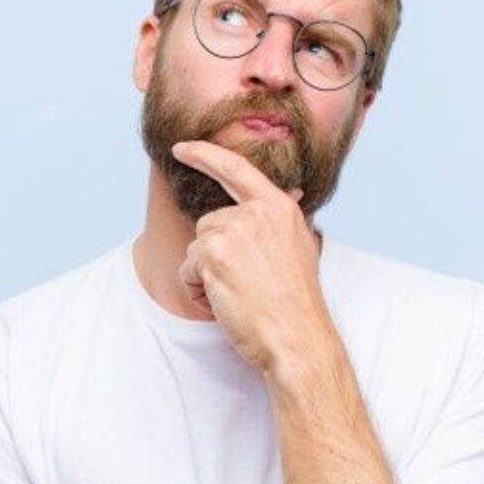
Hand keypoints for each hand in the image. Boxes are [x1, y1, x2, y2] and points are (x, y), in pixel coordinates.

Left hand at [171, 140, 331, 371]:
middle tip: (244, 284)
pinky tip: (224, 302)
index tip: (182, 148)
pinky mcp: (213, 254)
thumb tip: (292, 192)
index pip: (236, 168)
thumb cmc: (297, 302)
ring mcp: (234, 231)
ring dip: (206, 275)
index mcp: (279, 207)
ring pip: (196, 248)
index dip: (205, 154)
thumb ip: (284, 219)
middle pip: (209, 223)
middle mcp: (256, 213)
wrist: (297, 336)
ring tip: (237, 294)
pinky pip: (187, 270)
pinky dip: (197, 291)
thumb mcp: (301, 247)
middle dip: (213, 255)